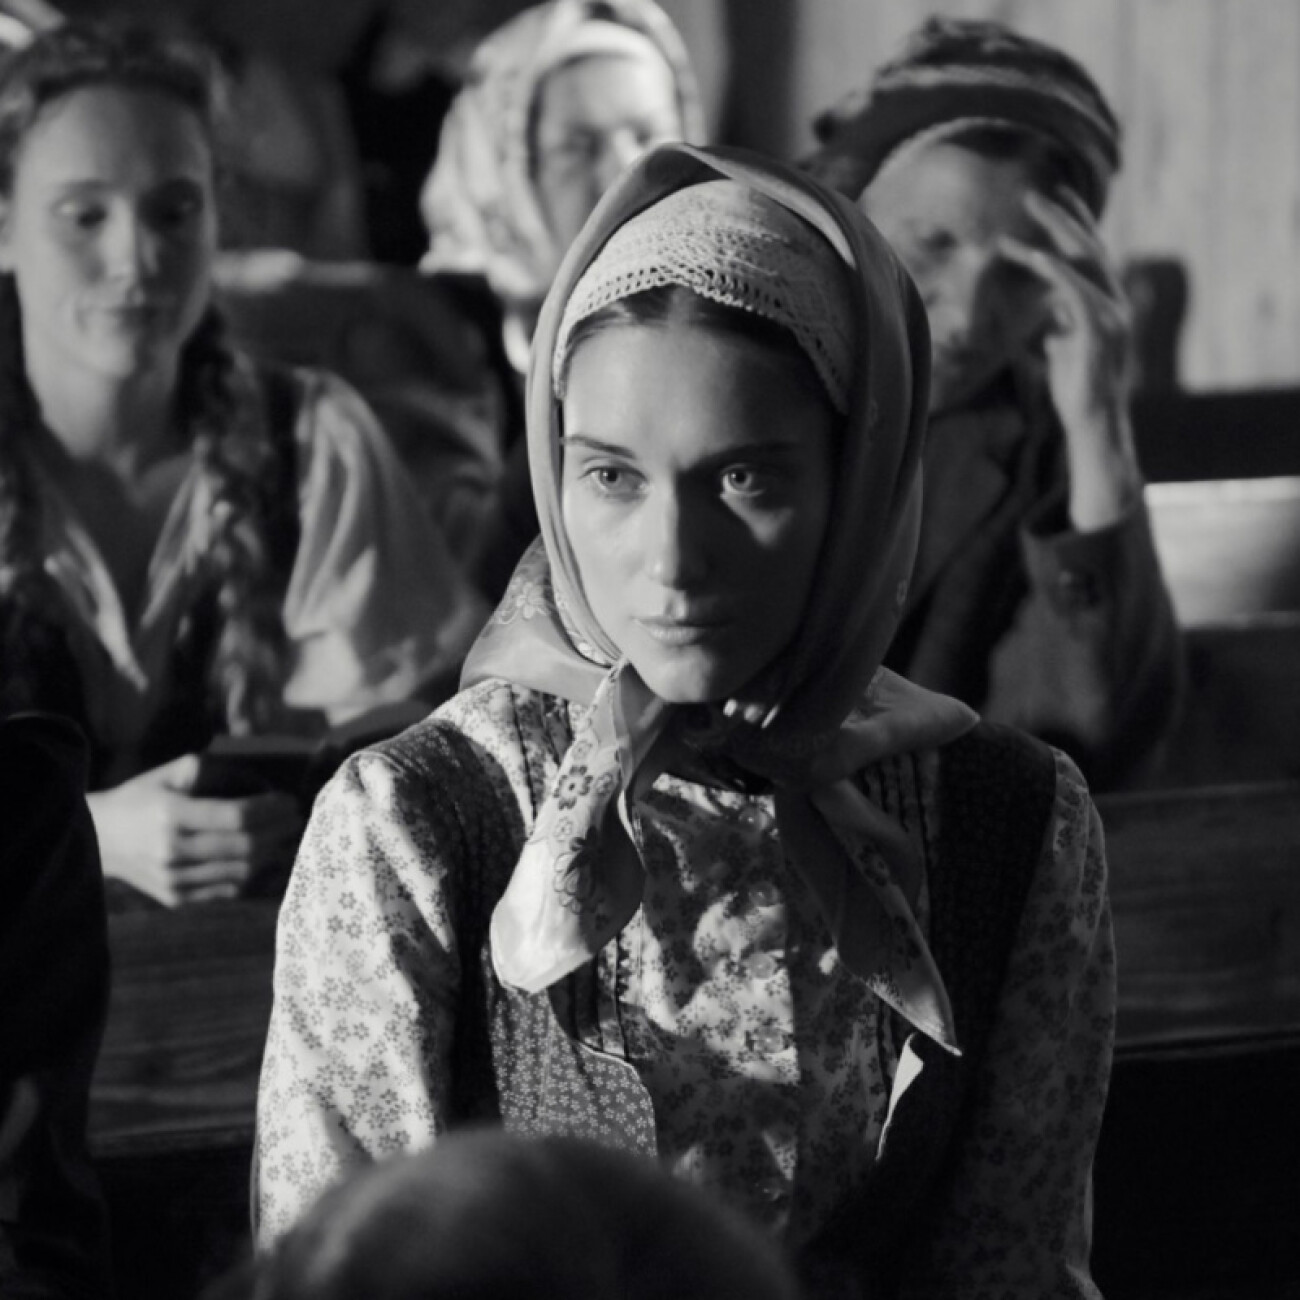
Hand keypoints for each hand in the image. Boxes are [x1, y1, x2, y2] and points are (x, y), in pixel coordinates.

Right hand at [87, 754, 303, 907]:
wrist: (101, 839)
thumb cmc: (144, 797)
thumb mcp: (174, 772)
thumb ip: (220, 772)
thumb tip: (264, 786)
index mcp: (171, 815)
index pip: (237, 816)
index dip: (271, 809)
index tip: (291, 801)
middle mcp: (171, 851)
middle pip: (245, 847)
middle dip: (280, 832)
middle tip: (297, 820)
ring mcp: (174, 880)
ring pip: (242, 872)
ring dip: (273, 854)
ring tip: (289, 838)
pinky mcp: (177, 899)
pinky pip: (229, 890)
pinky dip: (255, 874)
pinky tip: (269, 858)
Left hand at [998, 188, 1142, 530]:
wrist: (1091, 422)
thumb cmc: (1075, 390)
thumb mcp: (1064, 350)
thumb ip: (1062, 327)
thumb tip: (1052, 318)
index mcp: (1103, 304)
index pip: (1087, 256)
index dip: (1069, 227)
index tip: (1048, 204)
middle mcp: (1113, 302)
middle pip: (1088, 247)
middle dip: (1062, 217)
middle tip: (1033, 194)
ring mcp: (1111, 314)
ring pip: (1085, 260)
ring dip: (1056, 231)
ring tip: (1029, 208)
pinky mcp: (1101, 330)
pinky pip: (1076, 291)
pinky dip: (1057, 271)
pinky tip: (1035, 255)